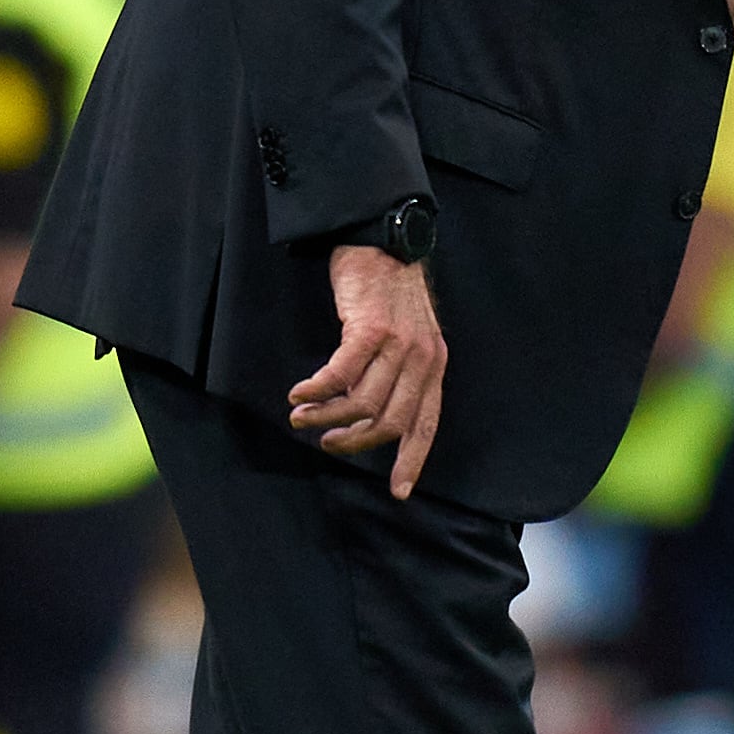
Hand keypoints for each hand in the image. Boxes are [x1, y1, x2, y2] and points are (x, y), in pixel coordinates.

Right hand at [292, 246, 445, 497]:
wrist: (382, 241)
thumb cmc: (387, 292)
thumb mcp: (407, 338)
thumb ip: (397, 375)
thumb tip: (368, 417)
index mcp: (434, 366)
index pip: (426, 424)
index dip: (411, 460)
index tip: (398, 492)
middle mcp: (422, 359)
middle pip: (390, 422)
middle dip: (355, 442)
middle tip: (327, 442)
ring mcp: (399, 345)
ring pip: (362, 403)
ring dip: (327, 417)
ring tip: (303, 416)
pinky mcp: (370, 329)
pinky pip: (340, 375)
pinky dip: (317, 390)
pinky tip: (299, 393)